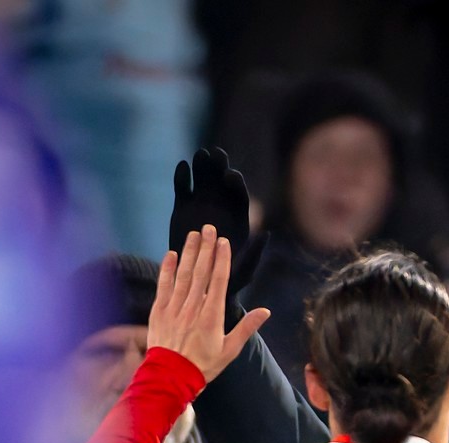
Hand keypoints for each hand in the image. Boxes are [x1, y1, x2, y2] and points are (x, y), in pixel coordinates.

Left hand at [148, 225, 269, 382]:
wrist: (170, 378)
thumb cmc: (203, 365)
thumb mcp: (230, 350)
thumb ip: (246, 328)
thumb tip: (265, 312)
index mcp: (212, 316)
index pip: (218, 280)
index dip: (221, 259)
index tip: (223, 242)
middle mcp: (193, 307)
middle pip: (201, 271)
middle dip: (206, 248)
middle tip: (209, 228)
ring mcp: (174, 307)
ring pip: (183, 274)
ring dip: (189, 252)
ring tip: (193, 234)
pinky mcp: (159, 311)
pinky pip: (164, 285)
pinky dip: (167, 268)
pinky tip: (171, 254)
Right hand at [169, 148, 265, 297]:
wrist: (196, 282)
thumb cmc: (225, 281)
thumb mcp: (243, 271)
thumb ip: (254, 253)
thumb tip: (266, 234)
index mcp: (238, 219)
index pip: (239, 196)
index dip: (236, 184)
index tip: (231, 175)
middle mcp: (221, 208)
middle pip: (221, 183)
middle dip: (220, 168)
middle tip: (216, 154)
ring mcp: (201, 205)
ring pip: (203, 180)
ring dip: (202, 167)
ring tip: (199, 155)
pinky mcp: (182, 206)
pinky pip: (183, 188)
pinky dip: (182, 177)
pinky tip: (182, 166)